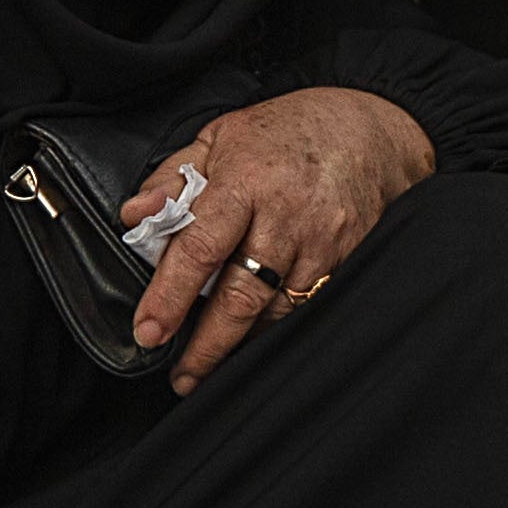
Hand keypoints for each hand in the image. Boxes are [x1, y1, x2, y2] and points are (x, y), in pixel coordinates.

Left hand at [127, 84, 435, 390]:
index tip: (148, 331)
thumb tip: (135, 216)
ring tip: (210, 366)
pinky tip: (254, 339)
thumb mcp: (221, 137)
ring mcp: (321, 243)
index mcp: (246, 181)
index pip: (199, 248)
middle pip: (240, 297)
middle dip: (207, 345)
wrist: (373, 131)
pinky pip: (305, 307)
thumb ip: (174, 177)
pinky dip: (274, 327)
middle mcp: (286, 216)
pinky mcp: (347, 260)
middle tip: (181, 376)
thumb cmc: (289, 131)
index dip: (170, 295)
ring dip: (240, 345)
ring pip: (275, 311)